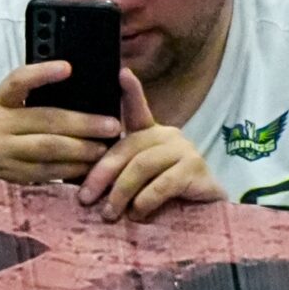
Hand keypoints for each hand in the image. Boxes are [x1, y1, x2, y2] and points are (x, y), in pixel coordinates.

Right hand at [0, 61, 123, 183]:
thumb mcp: (0, 118)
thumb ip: (26, 106)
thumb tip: (73, 94)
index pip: (17, 81)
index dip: (43, 73)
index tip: (68, 68)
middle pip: (46, 119)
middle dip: (84, 123)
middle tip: (112, 125)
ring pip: (49, 148)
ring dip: (83, 149)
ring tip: (105, 148)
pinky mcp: (8, 177)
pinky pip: (46, 172)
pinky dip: (71, 169)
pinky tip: (88, 167)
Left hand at [77, 68, 225, 221]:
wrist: (204, 216)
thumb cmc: (166, 199)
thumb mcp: (136, 185)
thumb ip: (115, 177)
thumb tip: (84, 187)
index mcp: (151, 135)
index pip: (138, 110)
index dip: (132, 92)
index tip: (123, 73)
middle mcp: (168, 135)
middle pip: (128, 148)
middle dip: (102, 174)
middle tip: (86, 198)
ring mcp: (183, 150)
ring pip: (142, 166)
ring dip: (121, 192)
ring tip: (109, 214)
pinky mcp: (195, 169)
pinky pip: (162, 184)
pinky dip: (145, 201)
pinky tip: (137, 215)